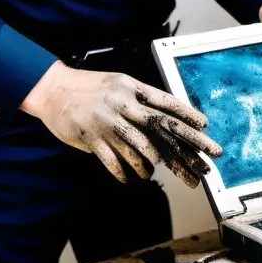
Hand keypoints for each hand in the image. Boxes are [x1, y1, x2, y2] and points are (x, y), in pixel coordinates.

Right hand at [21, 62, 222, 187]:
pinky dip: (124, 171)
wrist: (53, 90)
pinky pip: (113, 160)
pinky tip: (131, 178)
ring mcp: (108, 122)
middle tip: (208, 158)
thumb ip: (141, 99)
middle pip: (162, 126)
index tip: (205, 126)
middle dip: (188, 144)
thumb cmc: (92, 87)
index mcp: (133, 89)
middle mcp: (124, 105)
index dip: (187, 114)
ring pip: (139, 147)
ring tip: (157, 172)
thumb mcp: (121, 84)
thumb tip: (165, 117)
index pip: (166, 103)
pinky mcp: (91, 138)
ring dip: (151, 163)